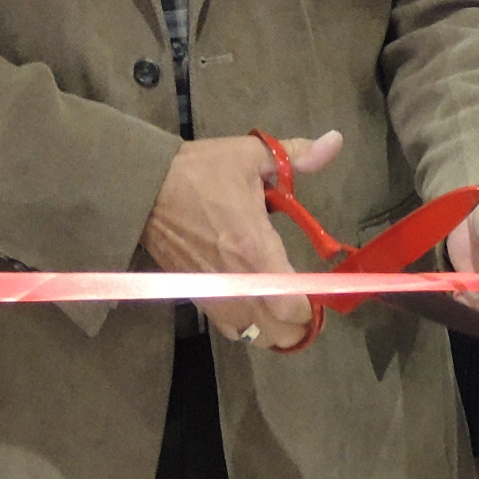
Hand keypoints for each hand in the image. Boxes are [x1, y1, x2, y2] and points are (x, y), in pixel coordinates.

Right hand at [146, 128, 339, 349]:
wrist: (143, 188)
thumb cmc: (198, 172)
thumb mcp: (250, 155)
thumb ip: (298, 155)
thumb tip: (335, 141)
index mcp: (255, 248)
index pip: (294, 306)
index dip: (315, 308)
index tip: (323, 293)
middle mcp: (237, 282)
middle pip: (279, 332)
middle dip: (301, 323)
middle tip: (308, 300)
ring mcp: (215, 294)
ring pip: (255, 337)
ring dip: (276, 329)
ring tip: (284, 307)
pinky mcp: (197, 297)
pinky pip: (230, 330)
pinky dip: (249, 326)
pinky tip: (256, 305)